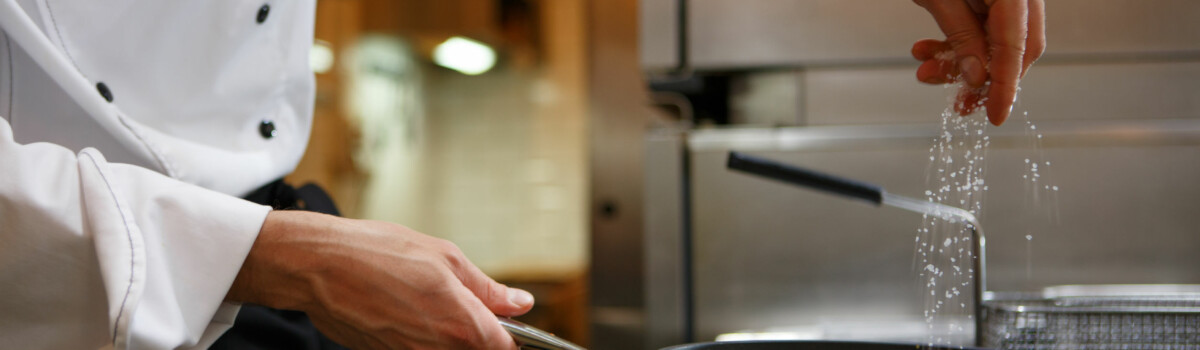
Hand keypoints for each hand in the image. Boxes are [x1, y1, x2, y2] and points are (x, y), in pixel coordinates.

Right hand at [226, 211, 533, 348]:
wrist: (319, 267)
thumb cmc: (378, 253)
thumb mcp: (445, 258)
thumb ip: (487, 289)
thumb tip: (521, 303)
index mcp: (462, 324)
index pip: (507, 347)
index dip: (511, 334)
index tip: (506, 321)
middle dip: (478, 334)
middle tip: (463, 305)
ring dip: (448, 336)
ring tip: (426, 303)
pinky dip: (421, 337)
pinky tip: (405, 311)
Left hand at [911, 0, 1045, 125]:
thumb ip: (962, 35)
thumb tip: (976, 77)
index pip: (1016, 48)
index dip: (1005, 87)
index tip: (996, 115)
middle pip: (1017, 49)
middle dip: (983, 79)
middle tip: (960, 102)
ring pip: (998, 41)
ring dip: (962, 61)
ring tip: (928, 70)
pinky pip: (985, 25)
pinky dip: (960, 41)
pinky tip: (930, 50)